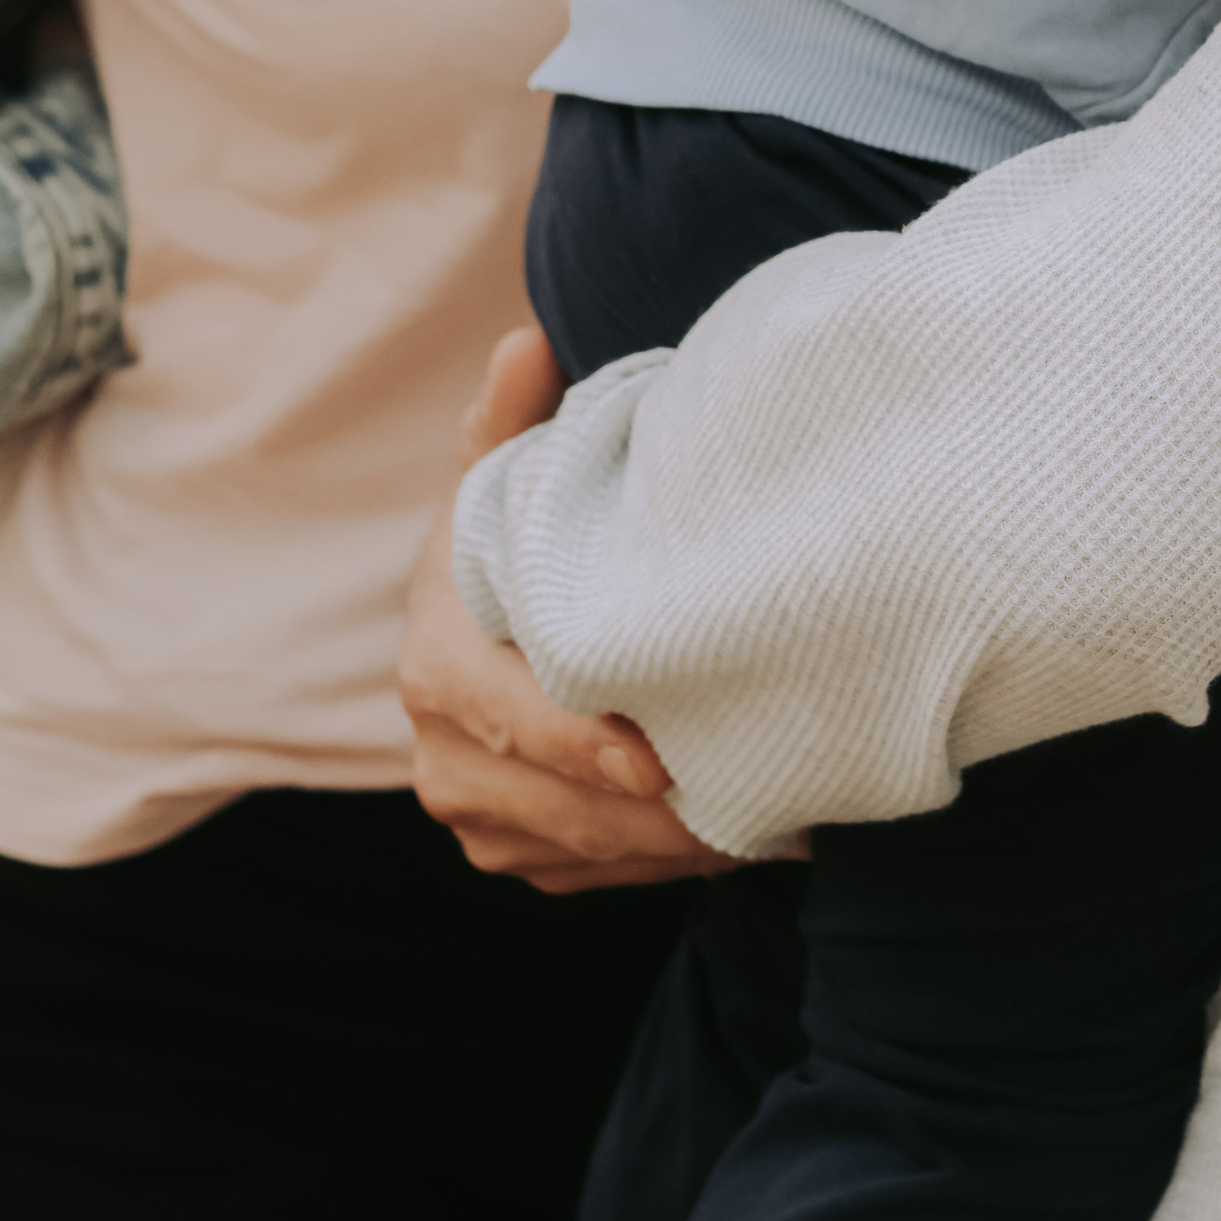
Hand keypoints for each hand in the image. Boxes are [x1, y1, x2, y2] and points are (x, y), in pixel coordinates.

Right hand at [400, 326, 727, 894]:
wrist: (489, 623)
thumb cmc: (517, 541)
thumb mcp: (509, 477)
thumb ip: (514, 419)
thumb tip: (526, 342)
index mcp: (437, 662)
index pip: (508, 716)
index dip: (579, 744)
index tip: (659, 762)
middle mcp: (441, 754)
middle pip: (561, 806)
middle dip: (665, 814)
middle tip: (772, 799)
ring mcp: (475, 814)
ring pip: (588, 853)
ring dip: (683, 845)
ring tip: (783, 817)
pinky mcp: (513, 853)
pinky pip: (596, 878)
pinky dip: (669, 864)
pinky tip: (746, 835)